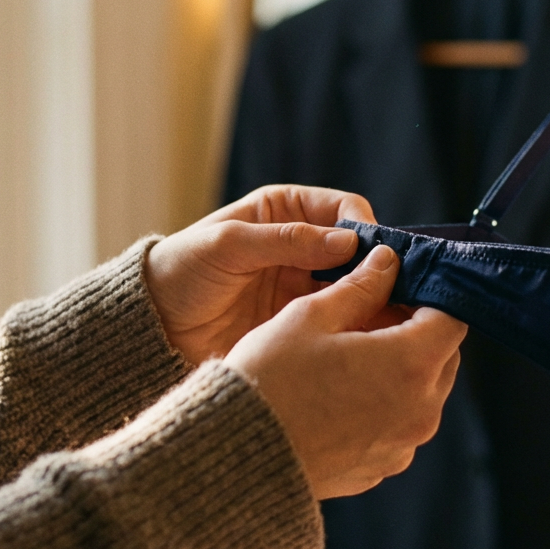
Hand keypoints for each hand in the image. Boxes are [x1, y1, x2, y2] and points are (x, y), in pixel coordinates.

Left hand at [146, 185, 376, 363]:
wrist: (152, 325)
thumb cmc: (181, 271)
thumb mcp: (228, 246)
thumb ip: (286, 240)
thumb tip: (349, 241)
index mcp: (285, 211)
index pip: (344, 209)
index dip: (365, 228)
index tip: (376, 255)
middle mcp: (302, 245)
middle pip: (359, 251)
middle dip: (379, 268)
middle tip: (397, 292)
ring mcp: (303, 285)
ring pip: (356, 287)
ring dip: (374, 300)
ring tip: (390, 319)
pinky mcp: (299, 321)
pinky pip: (340, 319)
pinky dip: (358, 326)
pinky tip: (369, 338)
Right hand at [225, 245, 467, 498]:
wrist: (234, 455)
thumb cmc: (269, 379)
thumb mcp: (311, 316)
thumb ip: (361, 285)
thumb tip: (387, 262)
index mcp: (412, 364)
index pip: (452, 316)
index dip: (429, 295)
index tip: (398, 286)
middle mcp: (420, 410)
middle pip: (442, 355)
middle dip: (415, 331)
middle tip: (368, 315)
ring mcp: (403, 445)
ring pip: (422, 392)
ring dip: (400, 369)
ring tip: (347, 356)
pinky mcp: (381, 468)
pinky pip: (397, 425)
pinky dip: (382, 405)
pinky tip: (338, 394)